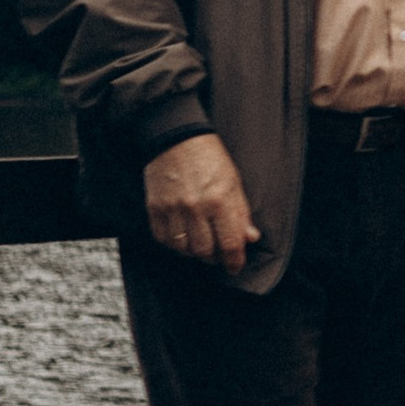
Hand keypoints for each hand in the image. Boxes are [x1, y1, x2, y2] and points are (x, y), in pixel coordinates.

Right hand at [143, 132, 257, 270]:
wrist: (177, 139)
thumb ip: (241, 212)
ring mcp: (172, 209)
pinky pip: (163, 239)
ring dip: (194, 252)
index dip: (234, 261)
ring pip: (183, 249)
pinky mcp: (154, 209)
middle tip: (218, 253)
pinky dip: (174, 244)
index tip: (235, 266)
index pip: (229, 244)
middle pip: (205, 251)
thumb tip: (250, 238)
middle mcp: (195, 208)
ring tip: (201, 244)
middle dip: (214, 257)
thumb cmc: (210, 158)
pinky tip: (183, 236)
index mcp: (219, 200)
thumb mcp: (234, 182)